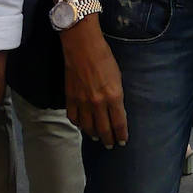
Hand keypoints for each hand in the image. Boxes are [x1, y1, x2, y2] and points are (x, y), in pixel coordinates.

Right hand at [61, 19, 127, 147]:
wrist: (82, 46)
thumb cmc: (104, 58)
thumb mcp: (118, 78)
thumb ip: (116, 96)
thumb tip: (115, 110)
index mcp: (114, 97)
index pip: (119, 123)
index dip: (121, 135)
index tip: (122, 141)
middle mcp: (98, 103)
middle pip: (104, 129)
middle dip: (109, 139)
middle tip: (111, 145)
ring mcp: (83, 102)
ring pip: (88, 127)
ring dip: (93, 135)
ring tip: (97, 138)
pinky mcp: (70, 98)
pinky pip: (74, 118)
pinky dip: (79, 124)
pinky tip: (82, 126)